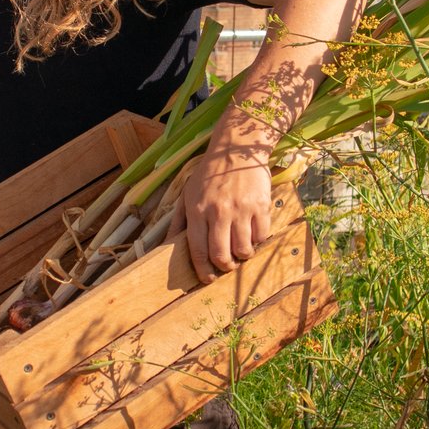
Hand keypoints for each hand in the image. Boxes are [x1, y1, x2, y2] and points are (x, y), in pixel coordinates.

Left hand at [170, 150, 273, 283]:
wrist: (237, 149)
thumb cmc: (209, 174)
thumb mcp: (187, 194)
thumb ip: (178, 222)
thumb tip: (166, 246)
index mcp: (197, 211)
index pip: (198, 251)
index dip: (203, 270)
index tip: (206, 278)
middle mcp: (218, 212)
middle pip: (222, 256)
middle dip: (224, 267)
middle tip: (226, 264)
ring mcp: (241, 209)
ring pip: (244, 250)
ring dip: (242, 255)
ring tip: (240, 247)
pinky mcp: (261, 206)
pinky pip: (261, 236)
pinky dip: (257, 240)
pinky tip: (251, 231)